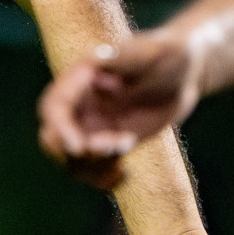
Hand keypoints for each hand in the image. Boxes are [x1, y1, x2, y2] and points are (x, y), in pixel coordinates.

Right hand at [37, 32, 203, 189]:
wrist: (181, 72)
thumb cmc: (168, 55)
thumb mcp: (152, 54)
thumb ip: (126, 59)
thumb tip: (100, 66)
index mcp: (81, 78)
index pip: (55, 107)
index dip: (60, 129)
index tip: (79, 149)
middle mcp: (79, 103)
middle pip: (52, 138)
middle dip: (76, 153)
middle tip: (112, 148)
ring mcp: (92, 125)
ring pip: (70, 160)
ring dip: (93, 166)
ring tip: (127, 145)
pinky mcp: (106, 141)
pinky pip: (92, 170)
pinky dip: (102, 180)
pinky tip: (124, 173)